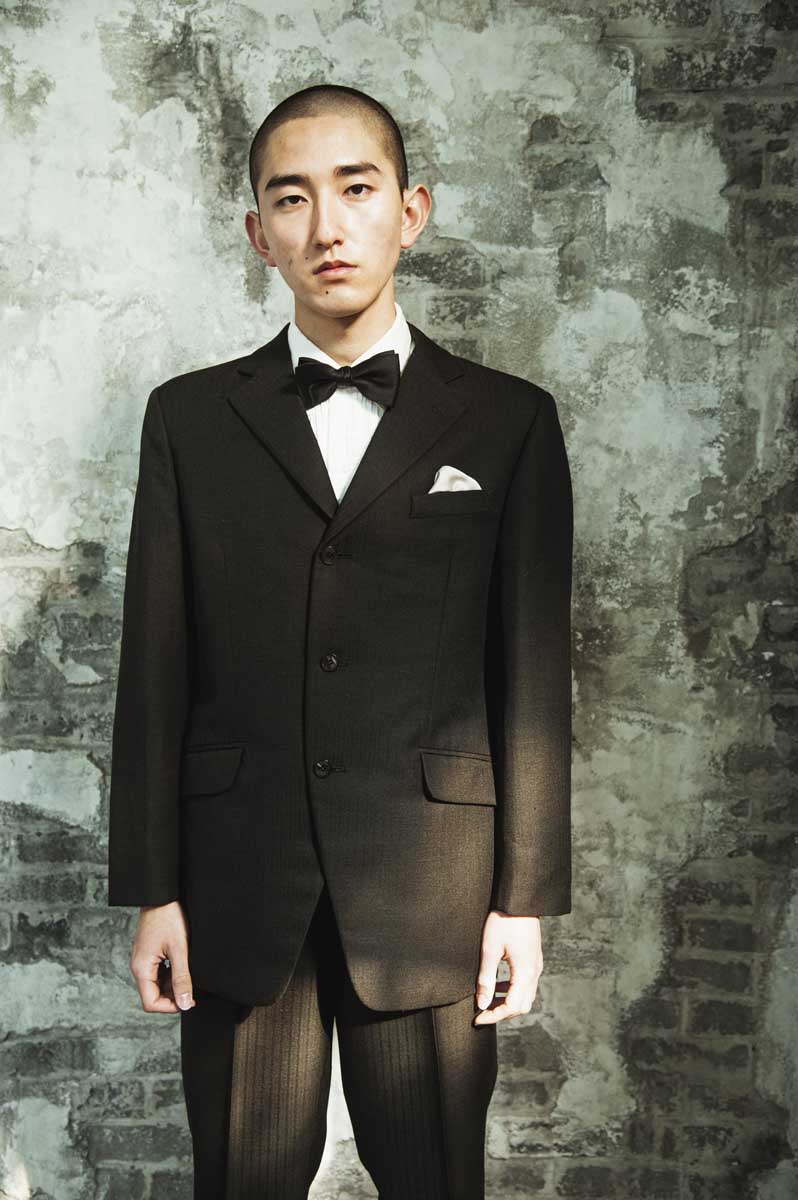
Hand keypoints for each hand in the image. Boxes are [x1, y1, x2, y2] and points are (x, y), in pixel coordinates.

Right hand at [129, 900, 195, 1013]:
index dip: (170, 1007)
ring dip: (172, 985)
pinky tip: (183, 965)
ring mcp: (143, 960)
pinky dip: (170, 974)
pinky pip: (158, 972)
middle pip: (153, 995)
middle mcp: (138, 967)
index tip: (188, 1001)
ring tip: (190, 976)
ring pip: (156, 984)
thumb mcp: (179, 950)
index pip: (150, 1003)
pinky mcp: (148, 954)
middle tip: (193, 990)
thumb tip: (184, 1004)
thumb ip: (181, 978)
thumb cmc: (168, 918)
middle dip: (173, 996)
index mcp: (141, 969)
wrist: (161, 896)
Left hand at [473, 910, 541, 1024]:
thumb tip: (482, 1004)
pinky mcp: (534, 958)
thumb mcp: (490, 950)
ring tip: (487, 999)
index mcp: (525, 972)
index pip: (512, 1007)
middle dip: (502, 1013)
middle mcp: (535, 972)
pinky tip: (497, 983)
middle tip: (482, 1013)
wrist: (519, 899)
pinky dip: (512, 990)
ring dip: (507, 1002)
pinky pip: (526, 983)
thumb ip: (486, 979)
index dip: (494, 1016)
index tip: (477, 1019)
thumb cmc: (503, 921)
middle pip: (522, 1005)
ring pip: (525, 995)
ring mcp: (536, 965)